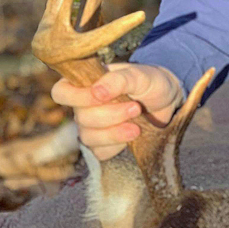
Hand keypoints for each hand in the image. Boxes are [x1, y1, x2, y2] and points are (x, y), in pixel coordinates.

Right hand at [50, 63, 183, 160]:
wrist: (167, 101)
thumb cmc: (150, 82)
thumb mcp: (139, 75)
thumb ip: (118, 80)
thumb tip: (96, 92)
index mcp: (86, 83)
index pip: (61, 92)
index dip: (77, 98)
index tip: (103, 96)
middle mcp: (84, 106)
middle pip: (81, 118)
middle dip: (110, 115)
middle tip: (136, 107)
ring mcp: (93, 127)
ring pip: (88, 137)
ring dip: (114, 133)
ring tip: (137, 124)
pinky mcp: (104, 144)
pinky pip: (100, 152)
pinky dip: (117, 145)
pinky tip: (134, 135)